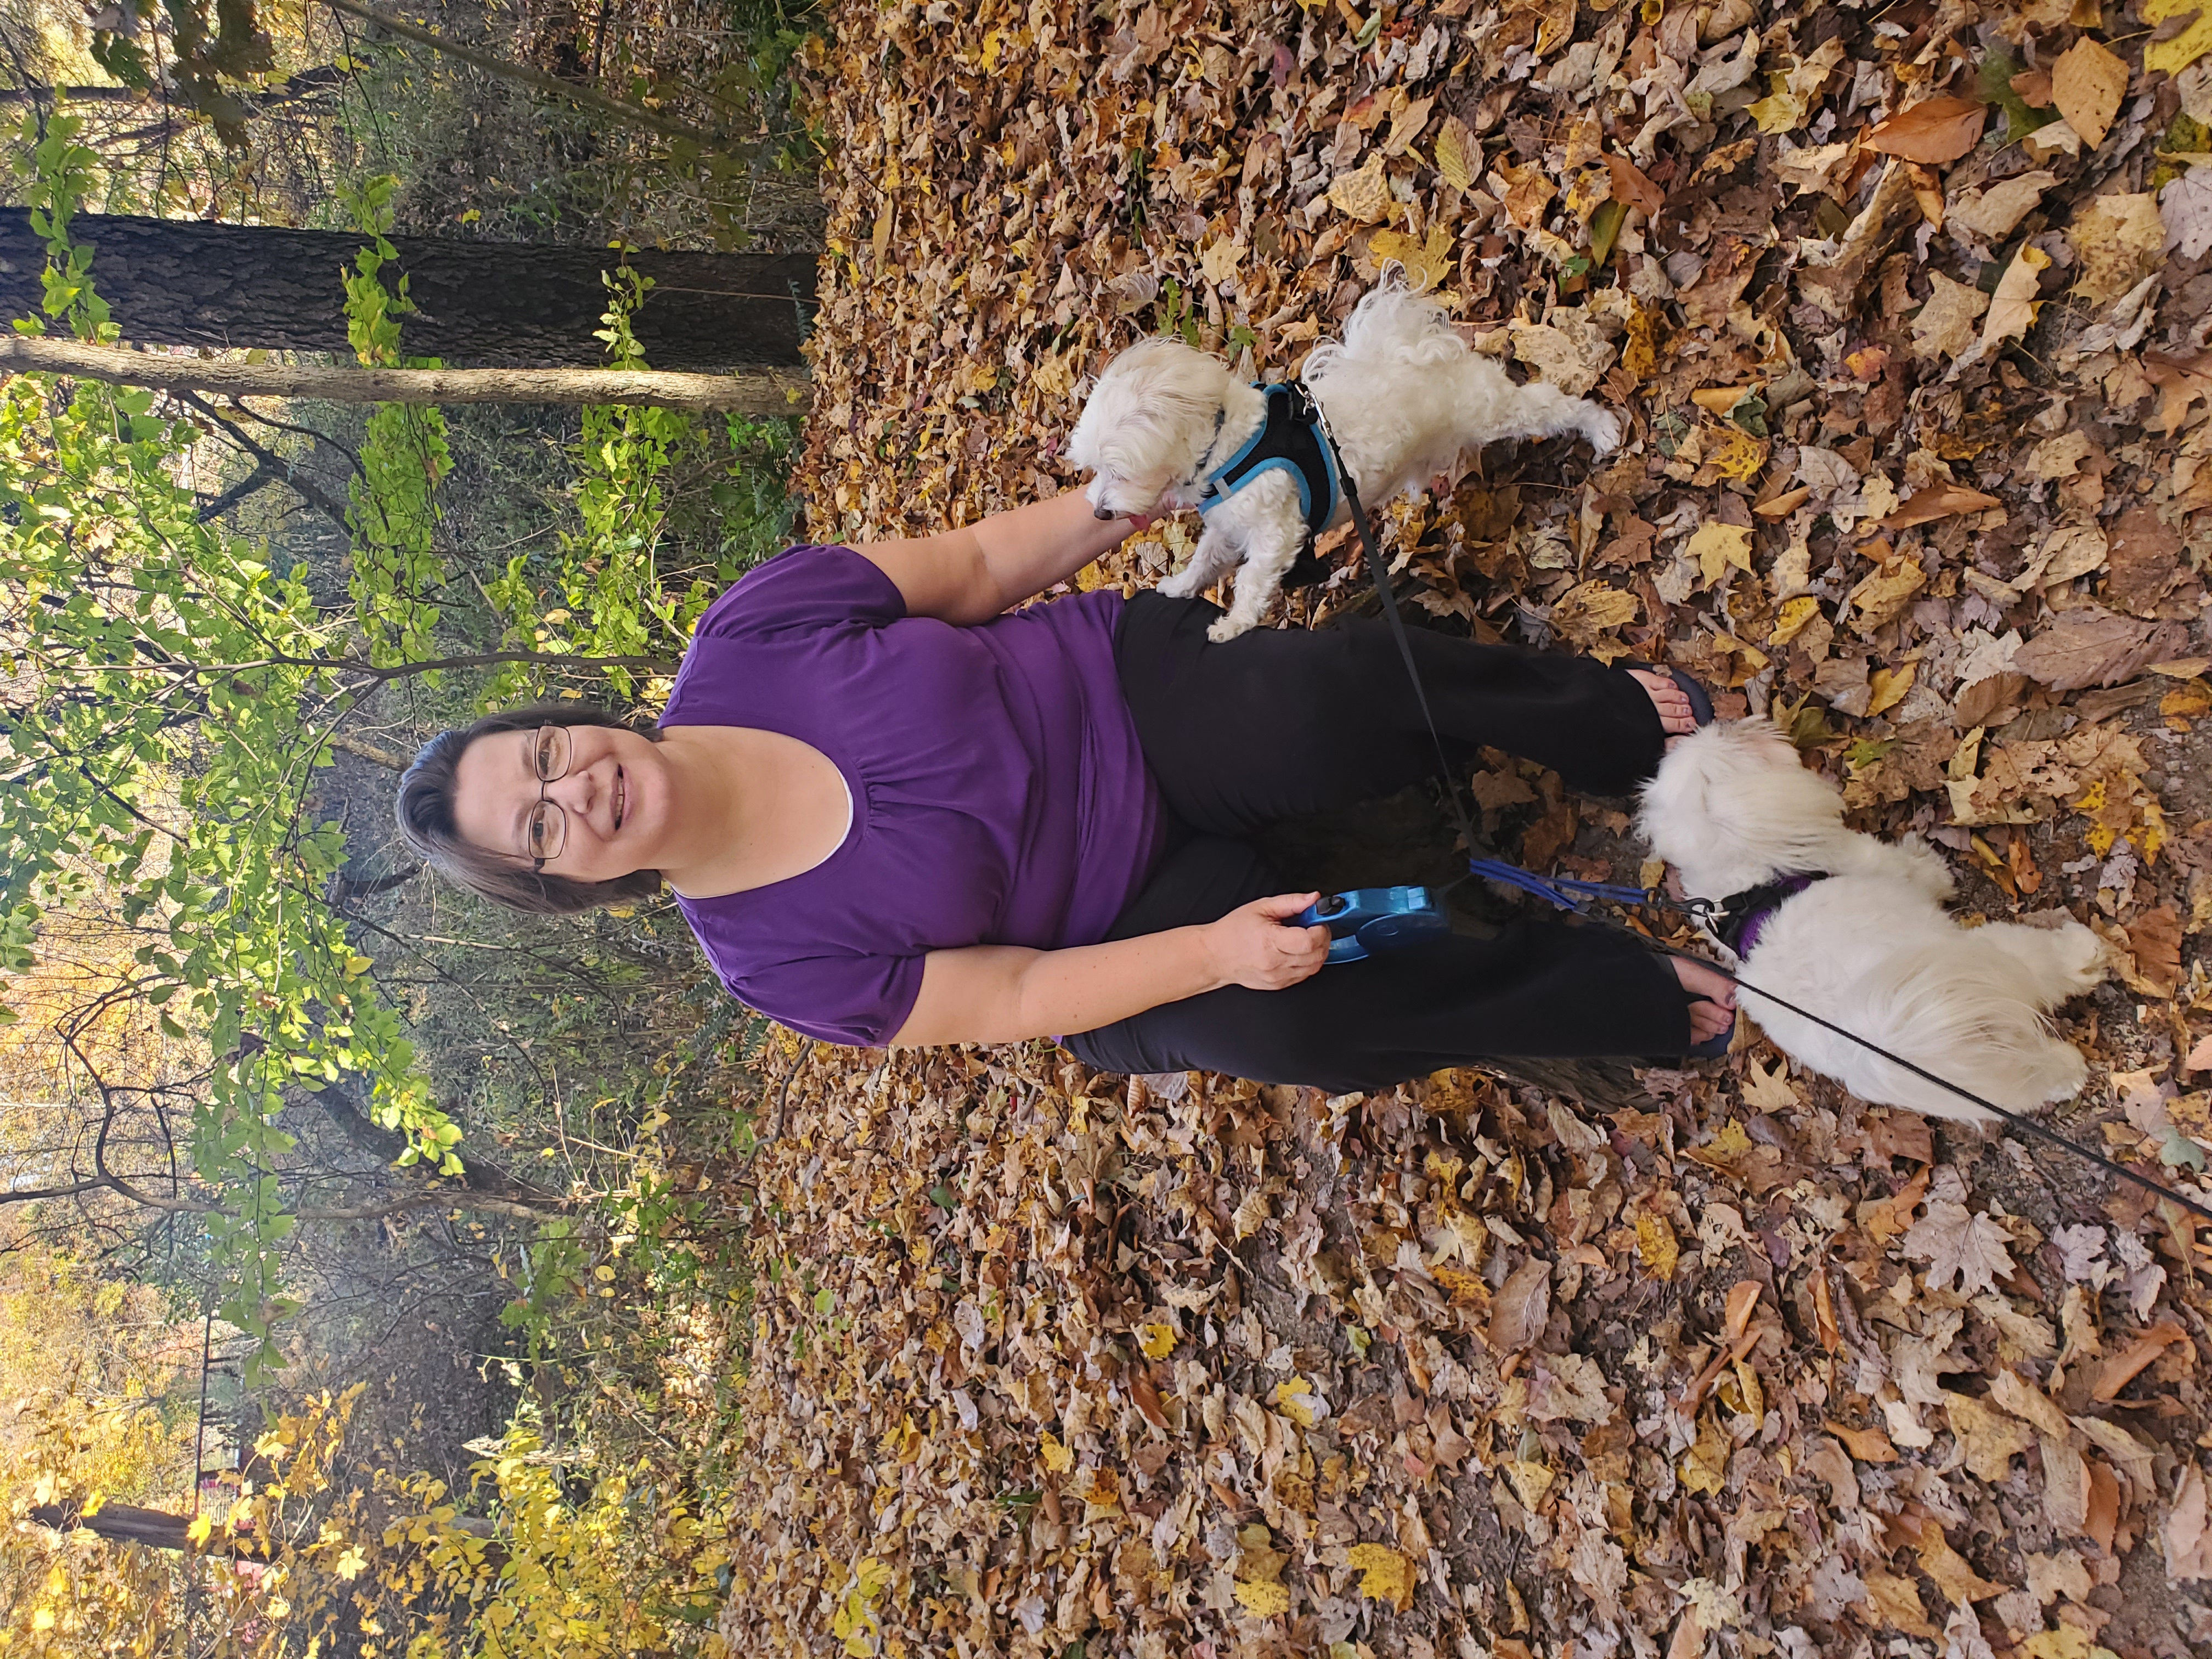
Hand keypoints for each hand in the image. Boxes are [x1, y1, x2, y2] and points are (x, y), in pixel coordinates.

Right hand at [1204, 893, 1330, 990]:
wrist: (1216, 955)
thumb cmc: (1233, 931)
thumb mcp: (1261, 907)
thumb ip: (1291, 902)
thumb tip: (1313, 899)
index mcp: (1270, 942)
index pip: (1309, 941)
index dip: (1321, 930)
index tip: (1318, 921)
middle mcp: (1275, 963)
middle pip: (1317, 955)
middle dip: (1323, 939)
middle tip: (1315, 927)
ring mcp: (1277, 977)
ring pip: (1314, 967)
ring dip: (1318, 952)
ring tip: (1306, 938)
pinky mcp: (1279, 985)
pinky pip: (1304, 975)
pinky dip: (1308, 962)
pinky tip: (1297, 951)